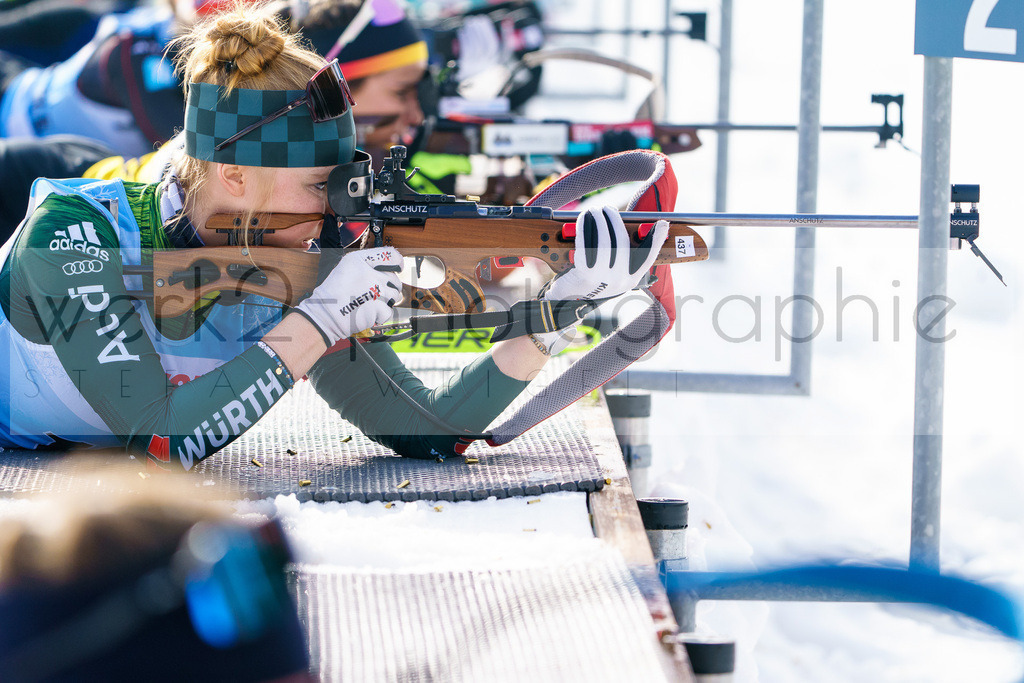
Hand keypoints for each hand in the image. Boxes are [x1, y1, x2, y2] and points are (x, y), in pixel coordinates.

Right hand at [294, 247, 402, 345]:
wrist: (326, 314)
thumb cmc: (335, 292)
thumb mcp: (346, 268)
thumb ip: (367, 264)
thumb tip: (389, 267)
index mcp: (360, 260)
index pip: (390, 255)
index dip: (397, 262)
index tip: (397, 267)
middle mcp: (370, 273)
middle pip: (395, 279)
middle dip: (388, 287)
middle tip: (374, 292)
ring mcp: (376, 291)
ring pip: (394, 295)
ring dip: (386, 300)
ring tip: (370, 302)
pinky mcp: (378, 308)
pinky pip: (389, 310)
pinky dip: (380, 314)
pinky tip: (368, 311)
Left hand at [455, 15, 501, 79]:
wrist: (471, 95)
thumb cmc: (483, 81)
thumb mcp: (493, 71)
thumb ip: (497, 56)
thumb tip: (503, 34)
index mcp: (499, 67)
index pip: (506, 50)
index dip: (506, 36)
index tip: (506, 24)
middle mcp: (490, 67)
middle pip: (489, 46)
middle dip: (484, 30)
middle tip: (479, 18)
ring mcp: (479, 68)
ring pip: (477, 46)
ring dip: (473, 32)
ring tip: (470, 22)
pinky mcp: (467, 68)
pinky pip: (466, 51)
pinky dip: (464, 40)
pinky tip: (462, 32)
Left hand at [531, 206, 666, 356]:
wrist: (565, 300)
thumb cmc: (588, 280)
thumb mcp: (608, 272)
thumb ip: (620, 256)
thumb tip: (626, 229)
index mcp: (630, 280)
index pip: (647, 258)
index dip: (655, 240)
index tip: (662, 224)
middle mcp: (620, 281)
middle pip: (622, 243)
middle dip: (614, 220)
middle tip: (607, 209)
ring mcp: (603, 279)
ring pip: (604, 242)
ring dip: (599, 221)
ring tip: (594, 211)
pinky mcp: (586, 274)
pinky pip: (586, 245)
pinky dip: (584, 228)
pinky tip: (582, 221)